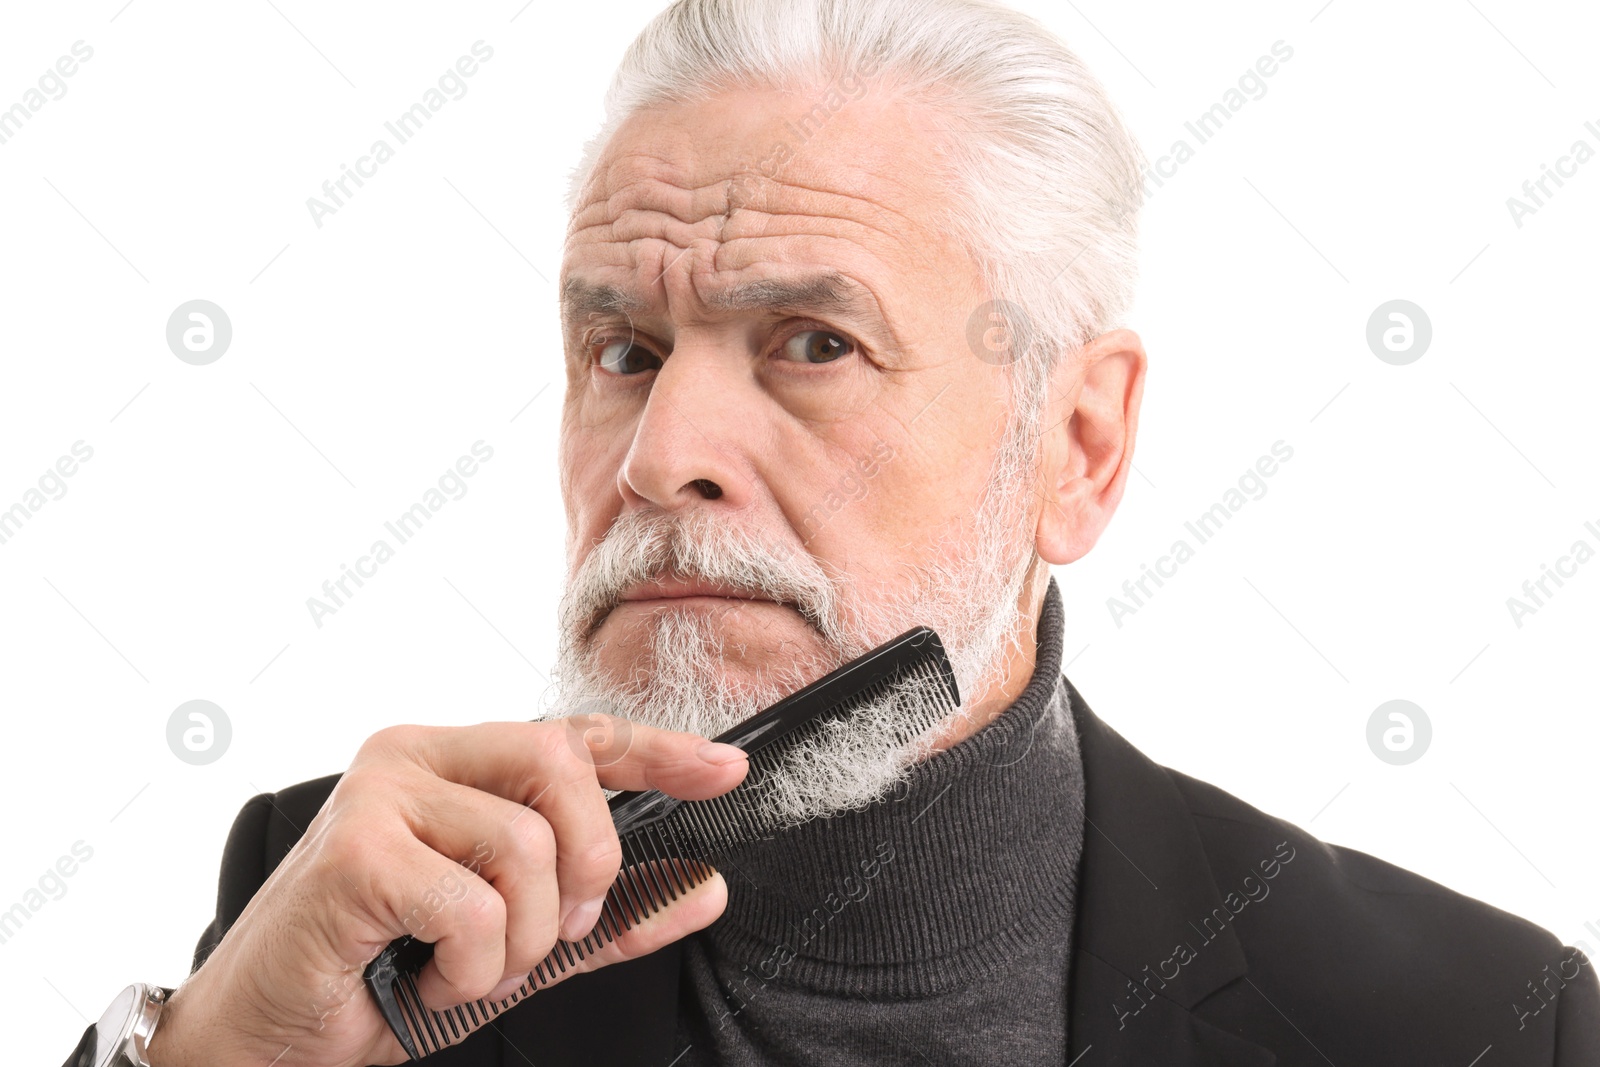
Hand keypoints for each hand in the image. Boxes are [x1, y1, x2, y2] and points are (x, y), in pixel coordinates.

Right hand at [146, 717, 747, 1066]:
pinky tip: (429, 977)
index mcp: (456, 762)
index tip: (730, 770)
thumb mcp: (515, 944)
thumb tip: (703, 889)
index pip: (576, 737)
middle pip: (562, 768)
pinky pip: (473, 905)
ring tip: (467, 966)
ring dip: (520, 942)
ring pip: (525, 846)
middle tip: (550, 932)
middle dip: (588, 866)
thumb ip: (607, 917)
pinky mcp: (353, 850)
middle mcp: (417, 756)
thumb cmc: (381, 974)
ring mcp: (381, 794)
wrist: (262, 1036)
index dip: (659, 751)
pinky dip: (472, 968)